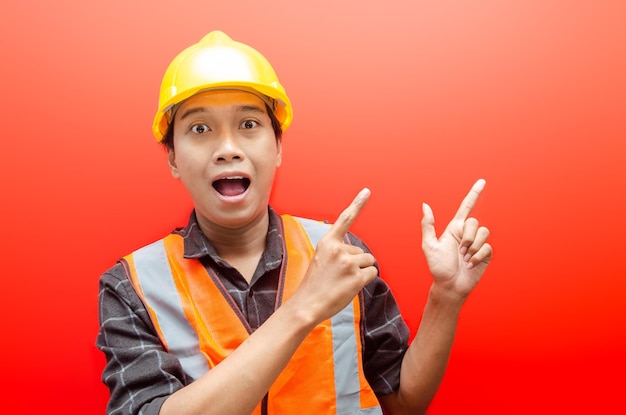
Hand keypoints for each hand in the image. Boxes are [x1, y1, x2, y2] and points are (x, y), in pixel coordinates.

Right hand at [294, 188, 377, 322]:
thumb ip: (337, 252)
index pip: (345, 219)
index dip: (357, 204)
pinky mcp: (356, 276)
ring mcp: (348, 262)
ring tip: (344, 282)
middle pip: (362, 251)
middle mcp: (338, 249)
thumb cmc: (314, 285)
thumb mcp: (322, 260)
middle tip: (339, 277)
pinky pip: (372, 273)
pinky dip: (366, 280)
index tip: (367, 191)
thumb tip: (358, 255)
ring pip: (369, 262)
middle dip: (356, 264)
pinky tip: (351, 287)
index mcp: (328, 242)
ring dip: (362, 272)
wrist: (306, 305)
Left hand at [421, 179, 492, 299]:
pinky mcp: (485, 254)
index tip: (482, 181)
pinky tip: (471, 265)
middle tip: (459, 252)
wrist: (450, 286)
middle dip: (467, 237)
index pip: (466, 207)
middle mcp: (467, 234)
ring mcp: (477, 243)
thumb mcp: (429, 245)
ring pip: (483, 233)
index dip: (474, 194)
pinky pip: (487, 247)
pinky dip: (478, 257)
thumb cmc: (438, 267)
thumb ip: (428, 225)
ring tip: (465, 259)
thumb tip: (425, 205)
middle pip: (474, 222)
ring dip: (473, 248)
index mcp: (454, 228)